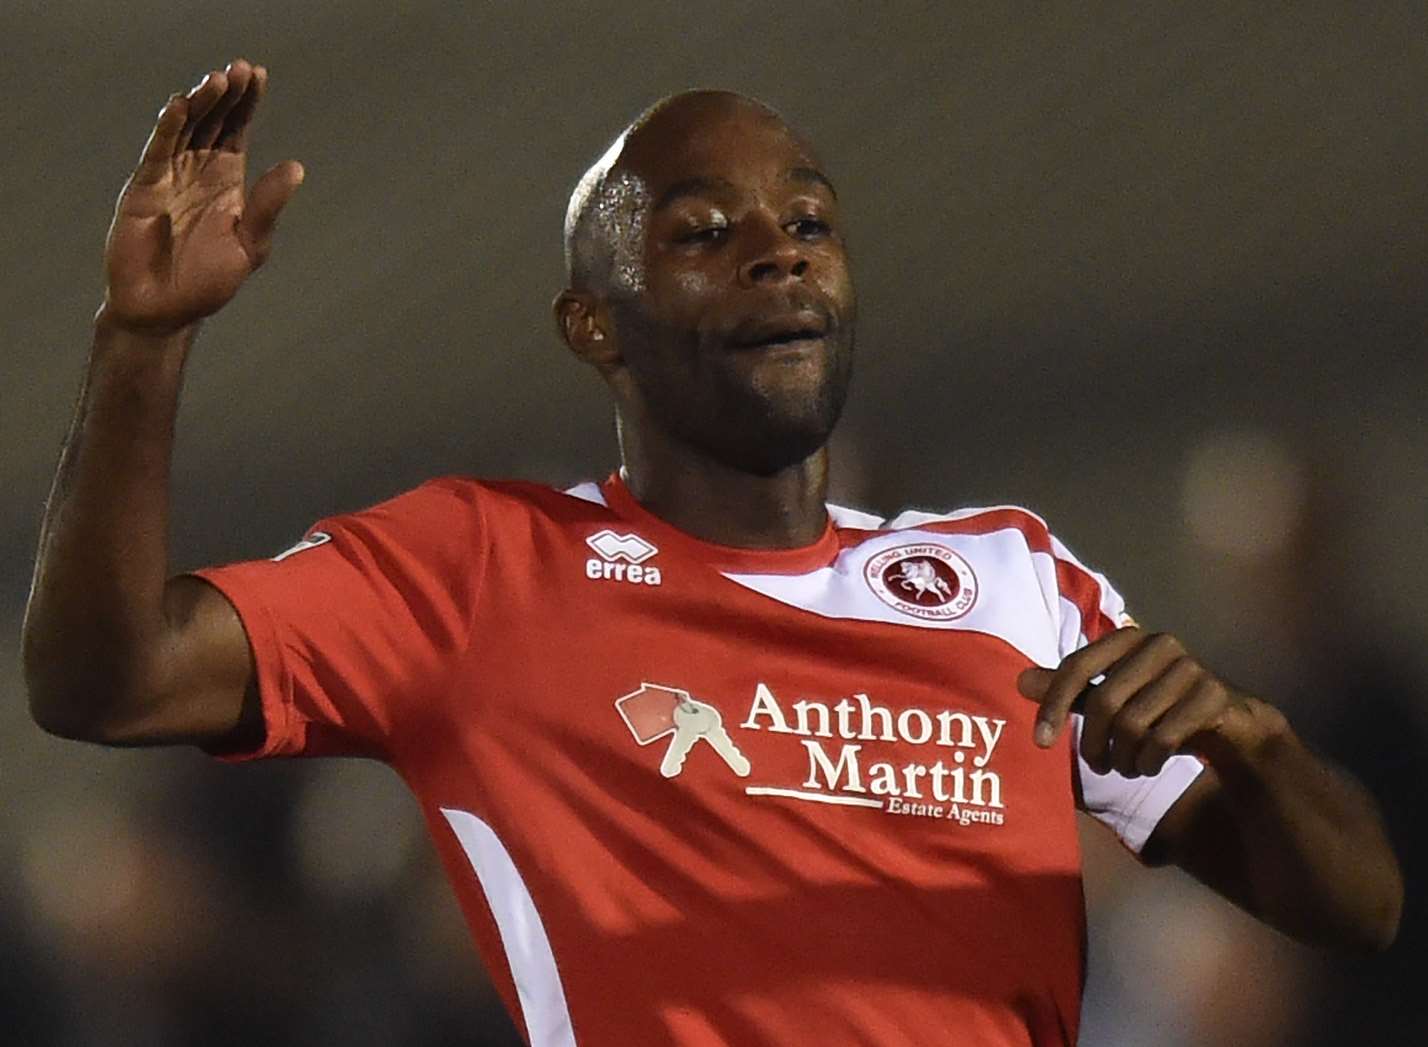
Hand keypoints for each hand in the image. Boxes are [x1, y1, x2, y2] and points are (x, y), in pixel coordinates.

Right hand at [100, 59, 303, 334]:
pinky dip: (168, 127)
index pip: (237, 130)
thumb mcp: (249, 244)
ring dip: (201, 103)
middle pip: (213, 121)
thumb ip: (268, 206)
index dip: (247, 103)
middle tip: (241, 69)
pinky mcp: (145, 188)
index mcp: (226, 181)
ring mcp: (170, 177)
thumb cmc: (209, 282)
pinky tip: (181, 105)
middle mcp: (198, 171)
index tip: (257, 74)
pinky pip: (158, 151)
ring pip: (186, 129)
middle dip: (227, 95)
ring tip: (218, 80)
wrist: (165, 310)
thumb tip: (297, 167)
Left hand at [1017, 627, 1269, 777]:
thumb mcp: (1110, 696)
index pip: (1077, 667)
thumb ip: (1070, 689)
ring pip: (1132, 725)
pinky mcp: (1213, 696)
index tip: (1041, 742)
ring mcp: (1190, 668)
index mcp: (1128, 637)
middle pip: (1103, 703)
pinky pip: (1163, 739)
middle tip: (1097, 764)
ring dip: (1122, 758)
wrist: (1226, 722)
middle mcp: (1159, 644)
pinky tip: (1148, 766)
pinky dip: (1148, 762)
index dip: (1053, 705)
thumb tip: (1020, 682)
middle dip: (1092, 744)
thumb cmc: (1158, 706)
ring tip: (1125, 766)